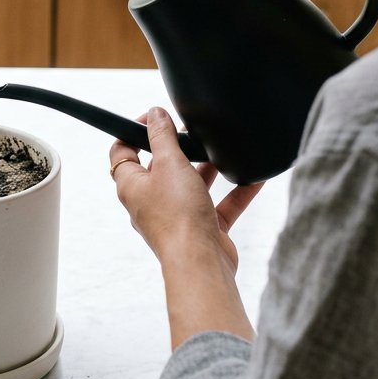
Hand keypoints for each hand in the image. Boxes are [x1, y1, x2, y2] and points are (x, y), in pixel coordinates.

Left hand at [110, 107, 260, 346]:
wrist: (201, 264)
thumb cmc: (178, 216)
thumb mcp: (169, 164)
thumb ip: (162, 136)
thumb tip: (154, 114)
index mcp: (132, 186)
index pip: (123, 152)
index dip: (134, 131)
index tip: (156, 117)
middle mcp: (150, 202)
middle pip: (160, 167)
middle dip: (178, 147)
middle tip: (193, 131)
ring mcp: (176, 217)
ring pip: (191, 185)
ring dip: (207, 167)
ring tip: (222, 149)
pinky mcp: (202, 230)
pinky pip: (219, 205)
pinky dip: (235, 192)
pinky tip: (255, 178)